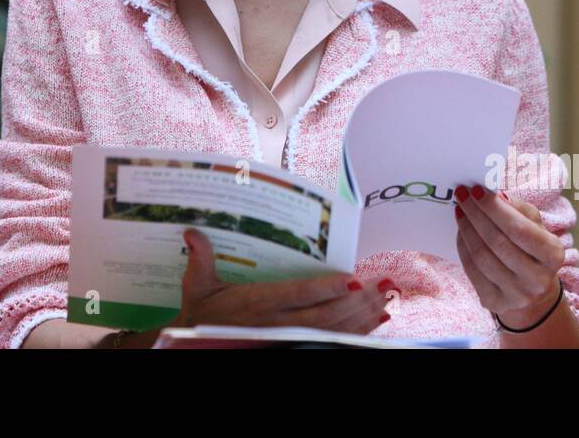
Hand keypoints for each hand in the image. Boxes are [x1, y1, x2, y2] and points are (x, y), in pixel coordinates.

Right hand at [171, 228, 399, 334]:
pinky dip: (355, 334)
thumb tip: (193, 232)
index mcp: (257, 304)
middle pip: (325, 317)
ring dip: (361, 318)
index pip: (297, 295)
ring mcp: (286, 338)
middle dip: (356, 303)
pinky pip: (330, 342)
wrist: (196, 347)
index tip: (350, 277)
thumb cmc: (200, 313)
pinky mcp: (292, 346)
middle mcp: (276, 323)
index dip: (325, 288)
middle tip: (381, 286)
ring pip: (332, 332)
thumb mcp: (196, 285)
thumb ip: (200, 258)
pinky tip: (375, 323)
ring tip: (385, 301)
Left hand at [453, 185, 563, 326]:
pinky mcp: (495, 302)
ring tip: (460, 211)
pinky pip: (472, 271)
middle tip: (462, 196)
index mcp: (553, 255)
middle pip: (497, 242)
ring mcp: (517, 294)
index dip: (495, 209)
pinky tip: (461, 232)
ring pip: (482, 256)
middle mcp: (538, 279)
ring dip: (466, 229)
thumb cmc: (532, 249)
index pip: (519, 229)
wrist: (532, 291)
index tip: (476, 190)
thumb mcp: (535, 226)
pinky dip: (463, 247)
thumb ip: (518, 208)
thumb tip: (495, 195)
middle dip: (476, 214)